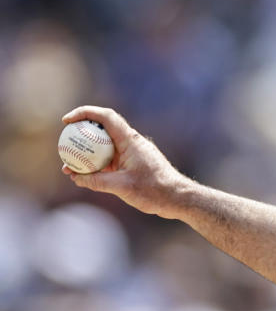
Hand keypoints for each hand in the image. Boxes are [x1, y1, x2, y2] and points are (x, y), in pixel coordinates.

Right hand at [61, 106, 187, 218]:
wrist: (177, 197)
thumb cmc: (154, 190)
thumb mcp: (121, 187)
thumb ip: (96, 181)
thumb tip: (75, 177)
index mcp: (130, 140)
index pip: (106, 117)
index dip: (85, 113)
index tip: (67, 120)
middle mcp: (131, 142)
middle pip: (102, 130)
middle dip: (81, 134)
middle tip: (63, 144)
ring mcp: (132, 153)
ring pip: (105, 147)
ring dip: (87, 153)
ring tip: (68, 167)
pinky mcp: (133, 163)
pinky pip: (110, 159)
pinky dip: (97, 165)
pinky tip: (84, 176)